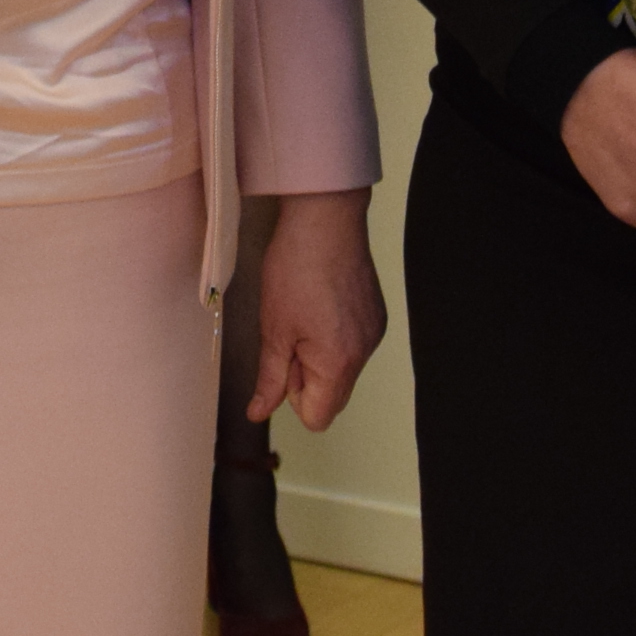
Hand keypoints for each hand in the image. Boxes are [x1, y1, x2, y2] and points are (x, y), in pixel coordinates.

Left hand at [244, 190, 385, 432]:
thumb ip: (270, 379)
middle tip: (290, 336)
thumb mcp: (273, 328)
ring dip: (319, 356)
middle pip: (333, 396)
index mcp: (338, 362)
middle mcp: (364, 353)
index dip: (293, 397)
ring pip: (342, 370)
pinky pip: (353, 346)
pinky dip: (334, 337)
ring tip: (305, 313)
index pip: (318, 418)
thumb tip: (260, 412)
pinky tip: (321, 302)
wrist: (325, 217)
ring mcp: (373, 333)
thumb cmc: (295, 267)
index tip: (282, 361)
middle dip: (307, 378)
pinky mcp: (376, 316)